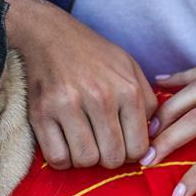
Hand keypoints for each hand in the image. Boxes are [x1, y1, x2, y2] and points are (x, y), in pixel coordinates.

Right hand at [3, 0, 155, 168]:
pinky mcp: (41, 114)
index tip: (122, 144)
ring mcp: (68, 106)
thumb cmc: (93, 55)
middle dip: (109, 157)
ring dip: (85, 158)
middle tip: (101, 144)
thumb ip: (148, 101)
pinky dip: (62, 159)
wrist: (49, 34)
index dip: (131, 153)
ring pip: (85, 161)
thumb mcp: (130, 68)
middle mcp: (100, 98)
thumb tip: (153, 134)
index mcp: (126, 89)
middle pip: (113, 158)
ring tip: (83, 142)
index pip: (138, 148)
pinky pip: (58, 158)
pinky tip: (65, 144)